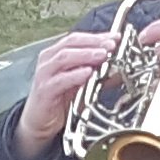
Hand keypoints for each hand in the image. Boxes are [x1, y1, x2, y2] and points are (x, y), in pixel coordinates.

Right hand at [12, 30, 119, 157]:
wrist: (40, 123)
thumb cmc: (59, 100)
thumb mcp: (82, 83)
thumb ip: (98, 73)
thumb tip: (120, 67)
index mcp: (57, 53)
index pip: (78, 38)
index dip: (97, 36)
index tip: (115, 37)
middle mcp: (49, 59)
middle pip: (71, 42)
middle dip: (94, 42)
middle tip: (111, 45)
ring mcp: (45, 74)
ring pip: (65, 57)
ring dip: (86, 55)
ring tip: (102, 55)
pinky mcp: (44, 90)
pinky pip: (60, 80)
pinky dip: (75, 75)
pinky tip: (88, 73)